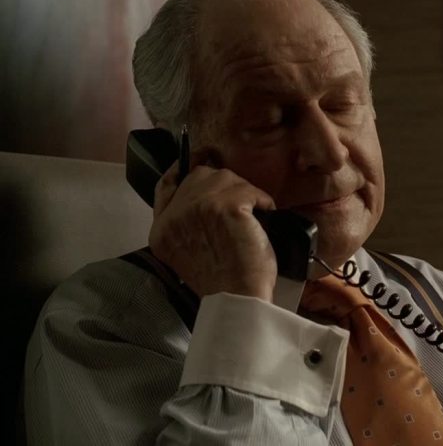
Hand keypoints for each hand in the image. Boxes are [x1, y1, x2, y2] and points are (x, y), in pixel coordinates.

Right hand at [149, 162, 277, 301]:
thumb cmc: (223, 281)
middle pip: (200, 175)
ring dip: (246, 194)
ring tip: (253, 220)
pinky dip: (263, 202)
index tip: (200, 158)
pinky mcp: (225, 207)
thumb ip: (187, 222)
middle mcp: (174, 215)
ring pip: (227, 178)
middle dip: (226, 186)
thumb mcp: (188, 252)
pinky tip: (264, 219)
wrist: (237, 300)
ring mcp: (198, 207)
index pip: (166, 184)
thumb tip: (209, 194)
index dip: (184, 168)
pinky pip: (250, 190)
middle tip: (242, 206)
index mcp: (161, 229)